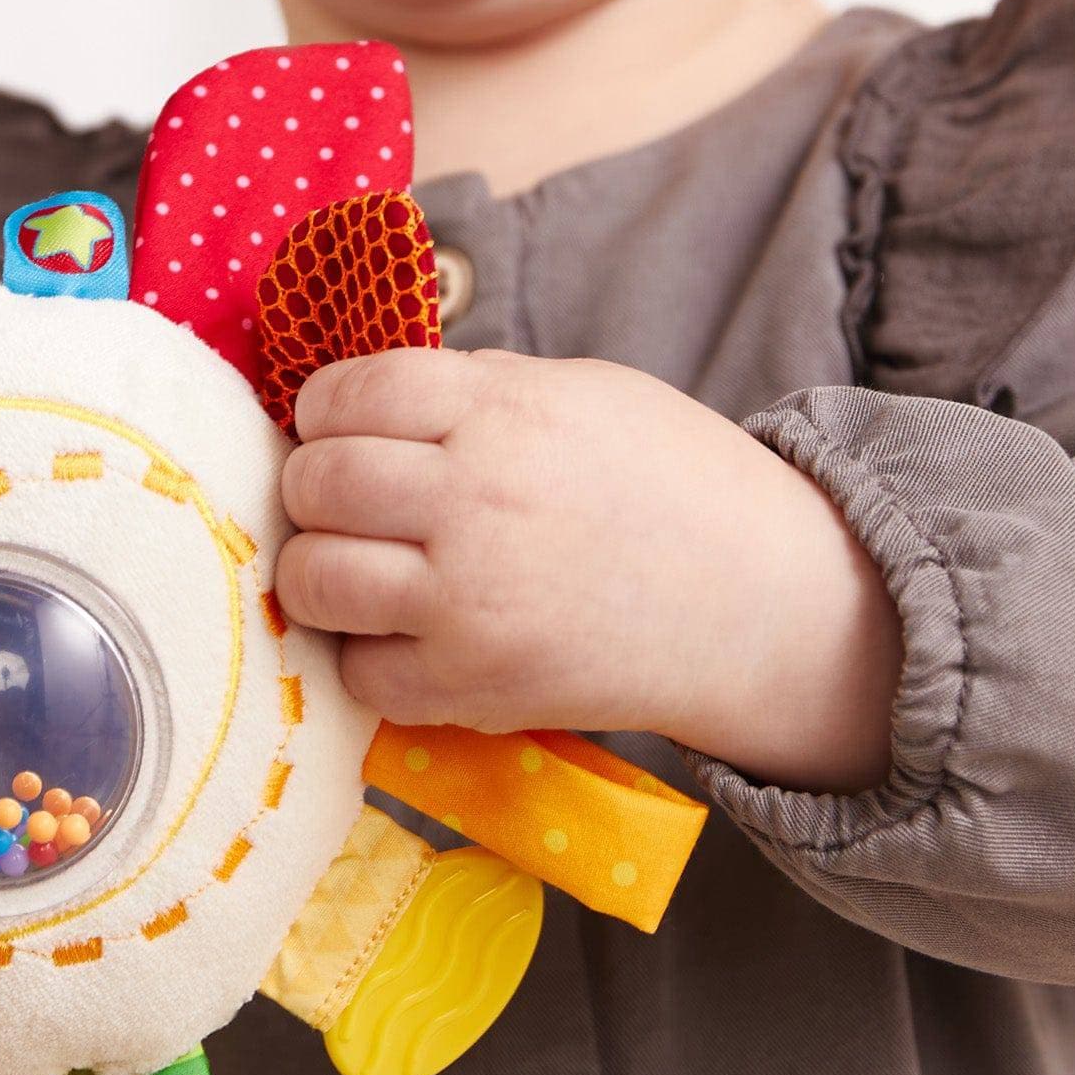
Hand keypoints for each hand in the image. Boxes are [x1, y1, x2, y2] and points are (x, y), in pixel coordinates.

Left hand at [273, 349, 902, 793]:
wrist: (762, 603)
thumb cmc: (671, 481)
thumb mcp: (578, 391)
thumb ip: (471, 388)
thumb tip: (365, 398)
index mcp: (499, 411)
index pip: (346, 393)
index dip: (324, 409)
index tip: (338, 427)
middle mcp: (472, 501)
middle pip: (313, 483)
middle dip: (312, 488)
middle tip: (345, 503)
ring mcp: (468, 601)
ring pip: (313, 580)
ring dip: (321, 571)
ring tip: (360, 568)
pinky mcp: (475, 686)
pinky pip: (358, 673)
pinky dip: (367, 657)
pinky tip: (407, 636)